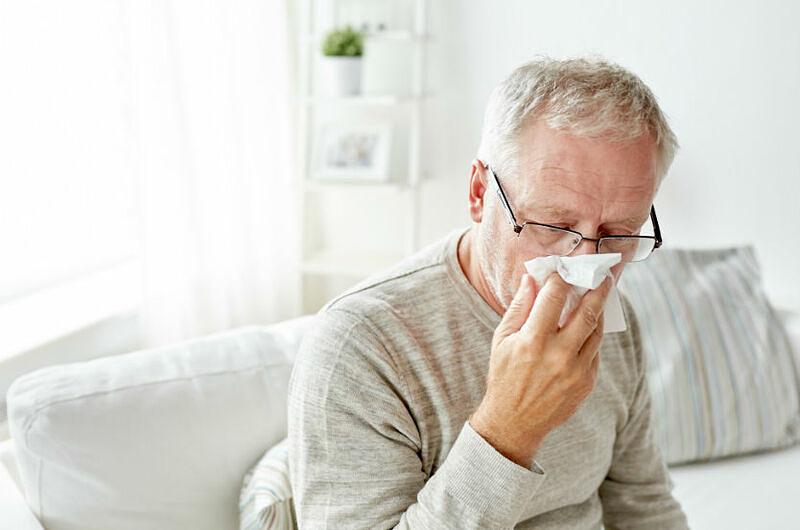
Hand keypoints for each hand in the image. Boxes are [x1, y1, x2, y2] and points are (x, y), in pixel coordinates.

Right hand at [469, 271, 611, 467]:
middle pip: (587, 313)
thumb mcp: (502, 339)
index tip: (564, 270)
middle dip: (597, 290)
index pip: (554, 298)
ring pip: (596, 332)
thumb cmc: (504, 376)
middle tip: (602, 277)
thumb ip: (519, 307)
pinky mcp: (586, 384)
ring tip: (598, 299)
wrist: (514, 422)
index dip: (561, 279)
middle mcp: (558, 356)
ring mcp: (576, 372)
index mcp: (533, 341)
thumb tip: (531, 279)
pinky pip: (595, 353)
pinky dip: (591, 337)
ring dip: (598, 313)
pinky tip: (586, 329)